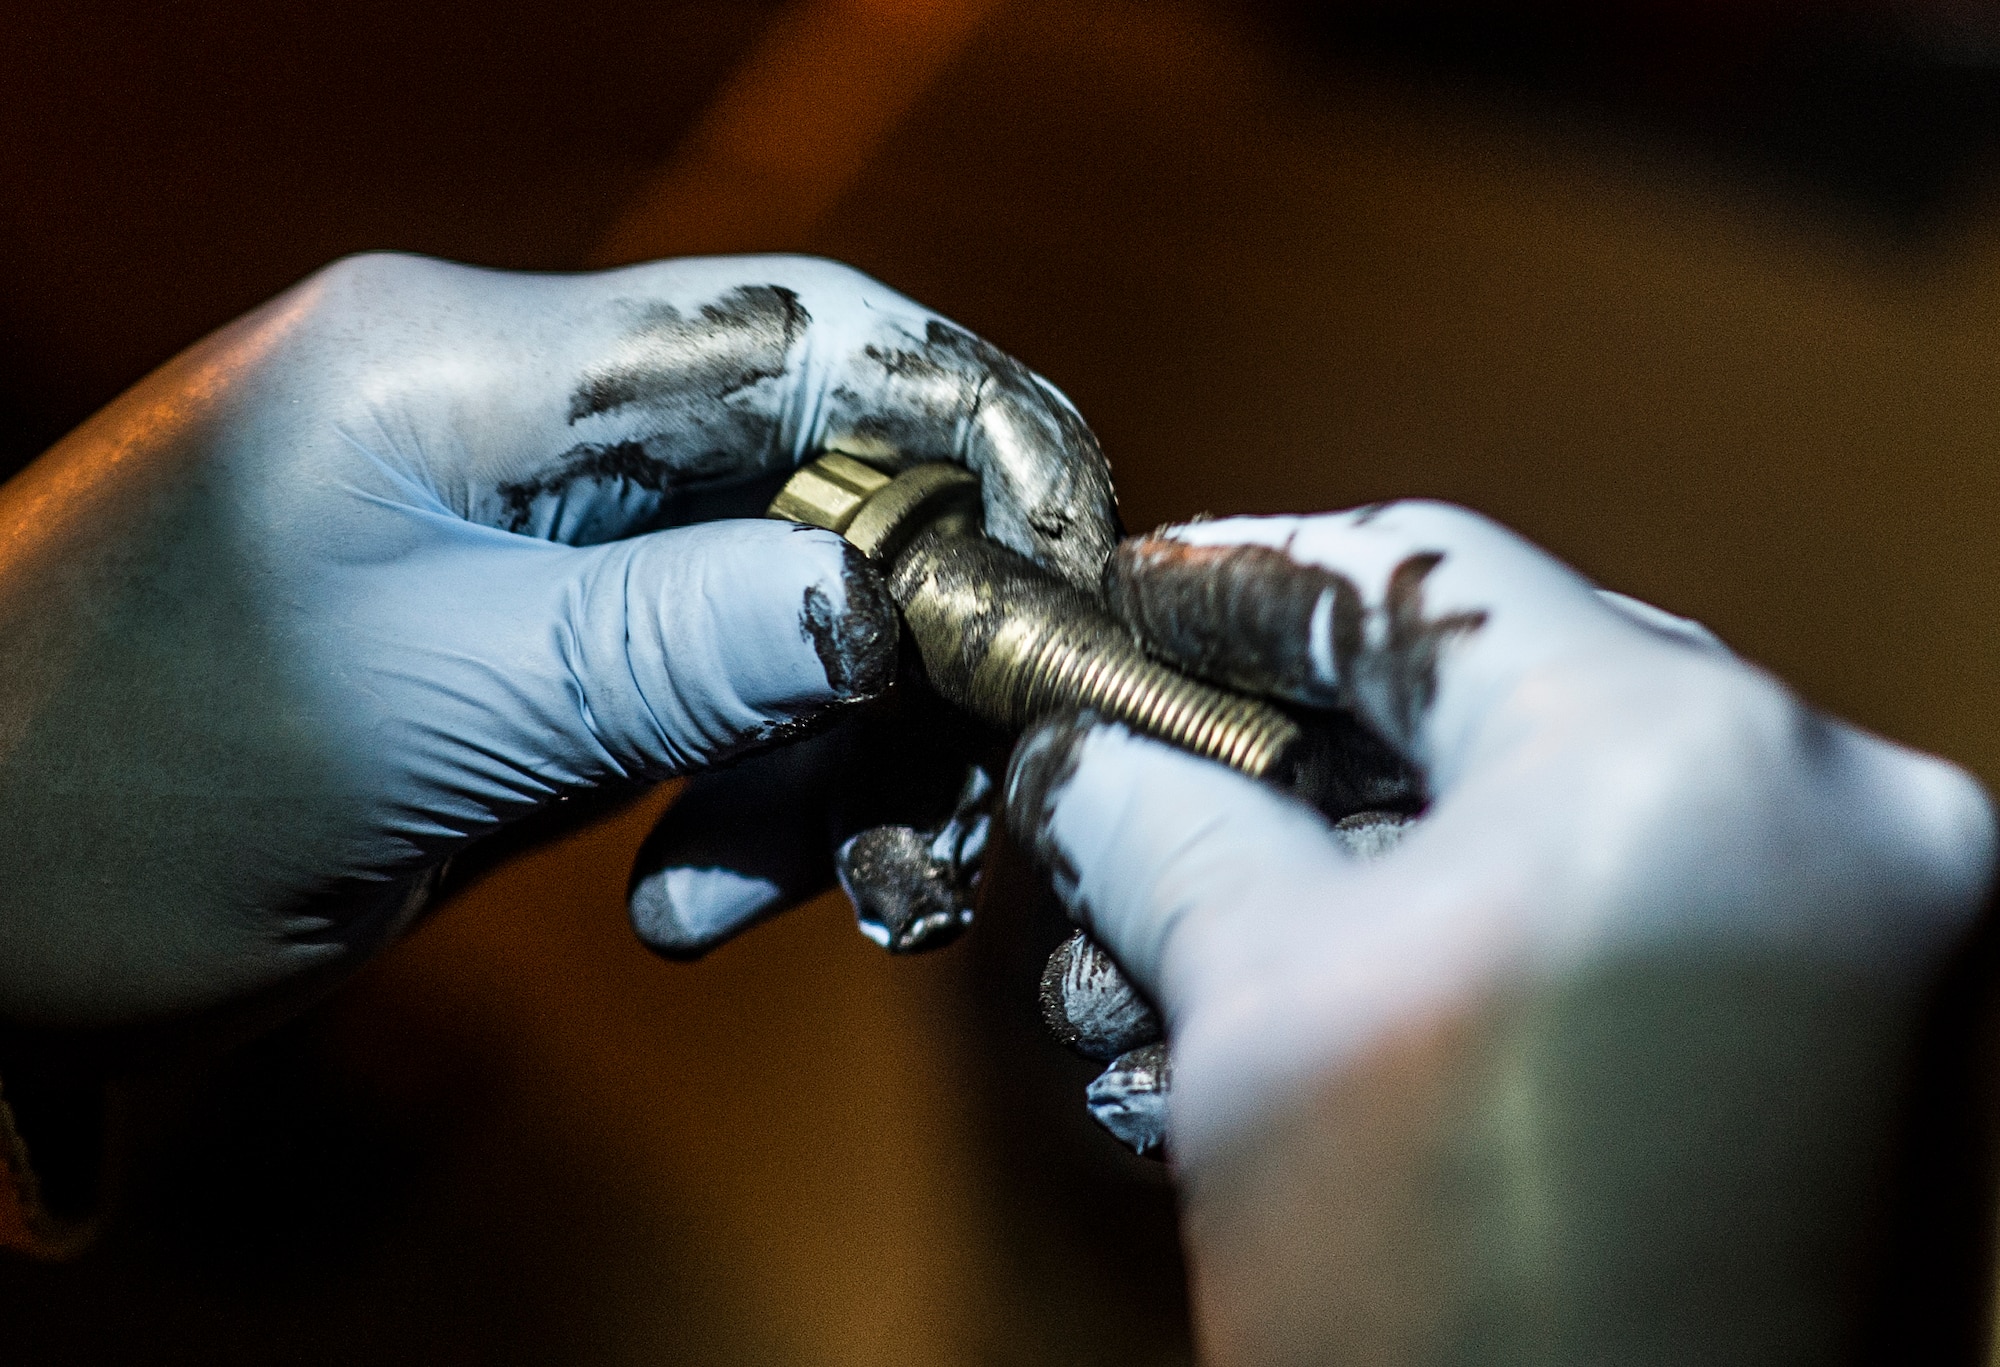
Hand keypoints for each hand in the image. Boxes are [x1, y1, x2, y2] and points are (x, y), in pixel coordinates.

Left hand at [0, 252, 1115, 1048]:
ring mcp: (518, 526)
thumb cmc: (101, 806)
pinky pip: (701, 675)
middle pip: (813, 471)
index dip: (971, 431)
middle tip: (923, 820)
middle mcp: (509, 414)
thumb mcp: (417, 727)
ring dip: (810, 752)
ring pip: (773, 592)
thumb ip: (676, 647)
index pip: (797, 326)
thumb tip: (898, 606)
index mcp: (463, 364)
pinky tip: (686, 892)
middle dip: (894, 649)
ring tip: (736, 898)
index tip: (1065, 581)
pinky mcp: (523, 629)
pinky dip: (734, 784)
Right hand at [1004, 504, 1994, 1362]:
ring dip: (1374, 853)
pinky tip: (1343, 992)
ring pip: (1564, 806)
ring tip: (1210, 930)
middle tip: (1156, 768)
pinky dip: (1487, 926)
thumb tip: (1090, 754)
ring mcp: (1880, 933)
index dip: (1244, 581)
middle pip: (1497, 692)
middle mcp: (1834, 813)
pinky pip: (1645, 906)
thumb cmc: (1472, 1328)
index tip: (1143, 600)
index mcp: (1688, 758)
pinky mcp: (1877, 1037)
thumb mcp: (1261, 1020)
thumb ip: (1160, 827)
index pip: (1424, 575)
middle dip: (1298, 743)